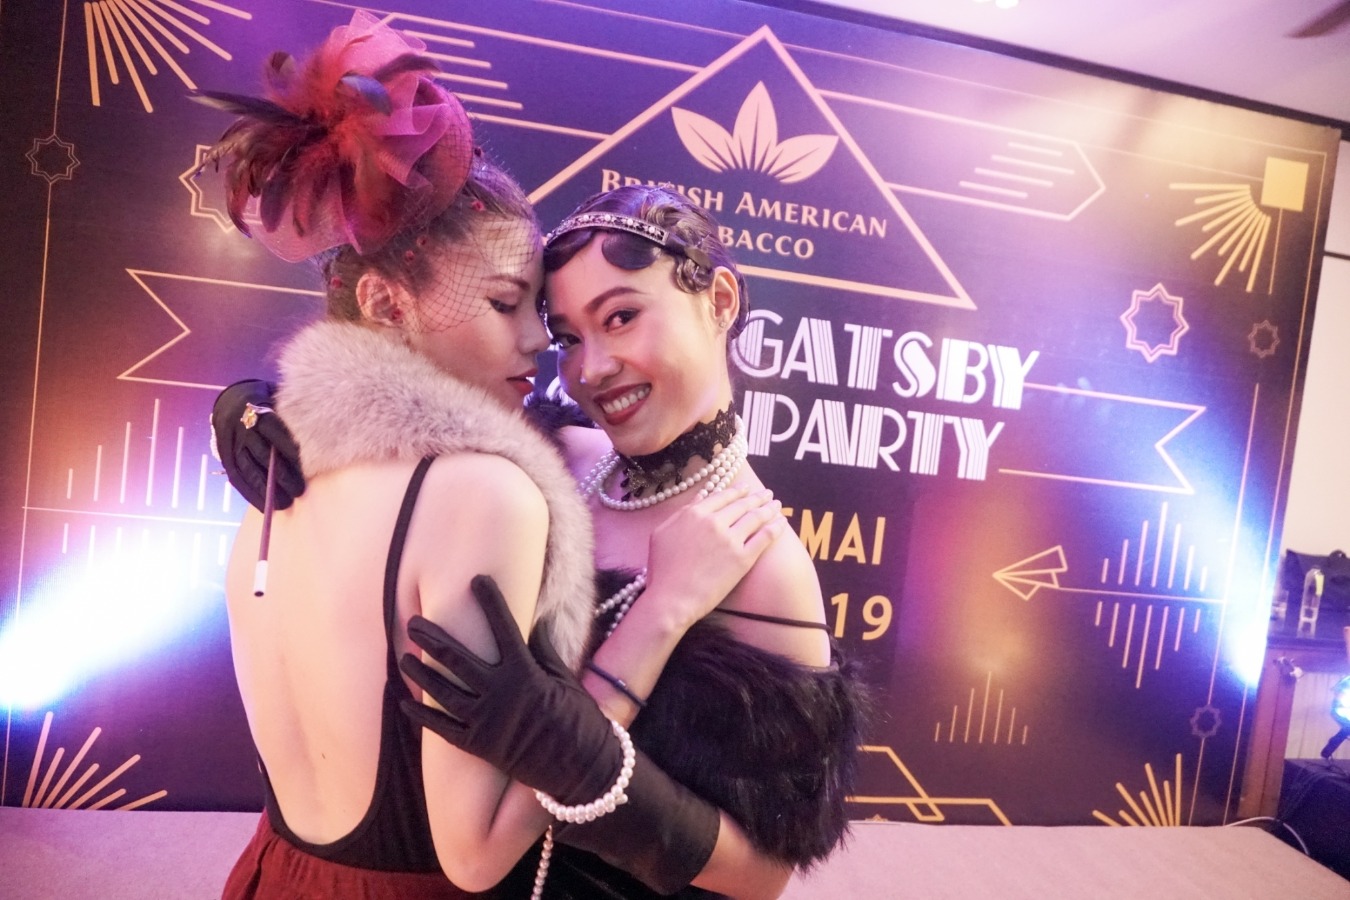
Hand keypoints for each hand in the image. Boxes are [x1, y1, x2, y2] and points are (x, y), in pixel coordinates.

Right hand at [211, 380, 304, 510]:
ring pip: (248, 469)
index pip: (275, 432)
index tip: (308, 467)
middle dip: (281, 475)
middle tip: (299, 491)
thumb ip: (294, 418)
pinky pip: (236, 477)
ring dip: (265, 489)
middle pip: (262, 454)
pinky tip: (264, 505)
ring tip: (283, 504)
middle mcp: (243, 427)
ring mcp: (231, 442)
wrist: (233, 399)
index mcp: (259, 411)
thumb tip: (323, 436)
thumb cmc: (269, 403)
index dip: (290, 450)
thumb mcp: (280, 401)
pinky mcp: (224, 455)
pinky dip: (250, 493)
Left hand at [400, 575, 618, 803]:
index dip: (489, 601)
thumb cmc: (579, 721)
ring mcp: (486, 720)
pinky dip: (422, 715)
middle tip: (413, 620)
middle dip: (433, 637)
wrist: (581, 769)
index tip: (477, 580)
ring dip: (421, 672)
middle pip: (457, 658)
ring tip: (404, 656)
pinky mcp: (478, 746)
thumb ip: (545, 651)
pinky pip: (443, 729)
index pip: (503, 627)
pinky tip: (405, 702)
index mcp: (525, 672)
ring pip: (442, 691)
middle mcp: (500, 693)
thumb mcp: (565, 681)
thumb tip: (536, 622)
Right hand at [644, 486, 783, 627]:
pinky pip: (764, 538)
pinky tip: (781, 522)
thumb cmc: (662, 570)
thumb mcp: (662, 533)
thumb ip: (682, 513)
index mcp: (694, 513)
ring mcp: (730, 540)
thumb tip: (699, 499)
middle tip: (767, 494)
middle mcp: (714, 522)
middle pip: (742, 505)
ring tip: (776, 505)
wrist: (671, 598)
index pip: (722, 496)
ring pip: (755, 517)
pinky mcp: (743, 559)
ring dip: (768, 508)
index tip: (746, 488)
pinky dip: (775, 527)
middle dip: (757, 497)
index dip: (737, 491)